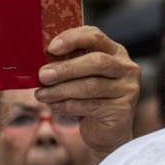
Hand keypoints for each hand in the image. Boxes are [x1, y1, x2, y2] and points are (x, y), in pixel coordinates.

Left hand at [34, 26, 139, 164]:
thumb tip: (38, 62)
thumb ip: (64, 63)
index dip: (72, 39)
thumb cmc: (85, 95)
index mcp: (112, 50)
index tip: (51, 48)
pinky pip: (91, 106)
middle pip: (96, 61)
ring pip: (92, 86)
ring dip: (61, 90)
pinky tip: (54, 106)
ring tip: (41, 95)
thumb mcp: (76, 74)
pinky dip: (68, 105)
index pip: (94, 36)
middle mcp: (124, 66)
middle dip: (66, 68)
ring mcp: (127, 88)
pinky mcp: (122, 110)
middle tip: (42, 75)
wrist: (103, 129)